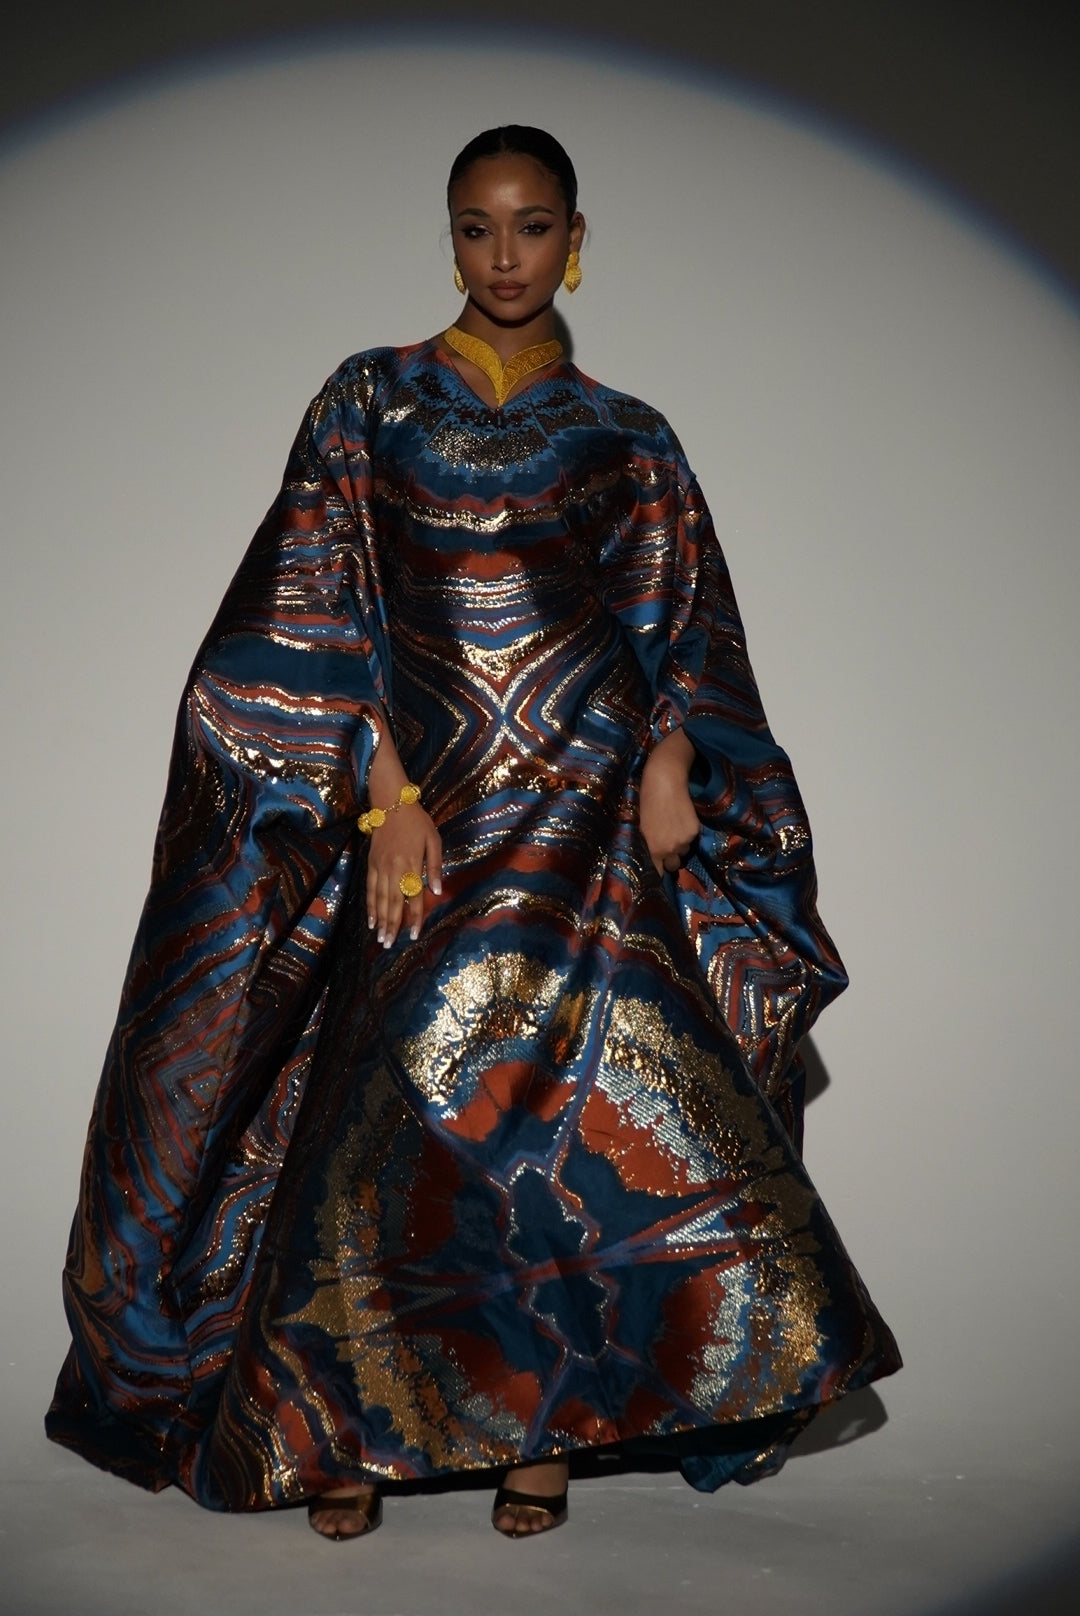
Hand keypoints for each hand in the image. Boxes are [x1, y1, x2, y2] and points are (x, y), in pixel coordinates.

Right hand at [363, 722, 441, 947]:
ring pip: (379, 899)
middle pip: (393, 902)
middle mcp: (393, 868)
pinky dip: (369, 905)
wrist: (391, 803)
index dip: (413, 917)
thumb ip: (435, 866)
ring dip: (380, 920)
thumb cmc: (417, 821)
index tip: (413, 935)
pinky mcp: (371, 864)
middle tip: (390, 945)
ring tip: (380, 938)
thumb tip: (436, 891)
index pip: (413, 897)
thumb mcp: (434, 840)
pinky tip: (370, 918)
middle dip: (392, 925)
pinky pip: (369, 889)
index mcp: (411, 864)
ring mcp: (379, 867)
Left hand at [638, 727, 699, 875]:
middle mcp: (668, 849)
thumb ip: (645, 845)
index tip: (656, 868)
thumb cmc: (645, 800)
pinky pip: (691, 840)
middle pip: (672, 866)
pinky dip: (687, 833)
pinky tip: (680, 819)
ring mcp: (683, 841)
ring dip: (678, 845)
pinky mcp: (694, 831)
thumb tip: (650, 857)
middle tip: (664, 844)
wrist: (664, 780)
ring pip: (682, 852)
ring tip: (672, 828)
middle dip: (668, 858)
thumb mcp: (640, 826)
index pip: (656, 873)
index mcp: (651, 849)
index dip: (656, 873)